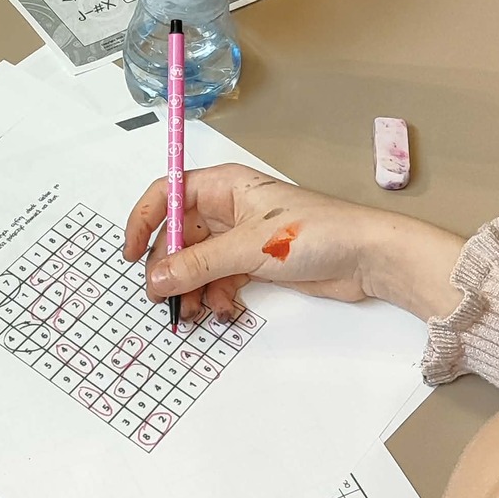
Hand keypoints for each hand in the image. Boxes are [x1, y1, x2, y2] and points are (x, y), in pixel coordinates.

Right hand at [125, 165, 463, 325]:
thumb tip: (156, 277)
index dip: (144, 221)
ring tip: (193, 312)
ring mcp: (242, 237)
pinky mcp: (257, 262)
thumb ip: (199, 264)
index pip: (168, 195)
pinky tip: (224, 309)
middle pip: (180, 236)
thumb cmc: (320, 231)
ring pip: (199, 262)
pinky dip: (216, 296)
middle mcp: (229, 207)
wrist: (368, 258)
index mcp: (225, 185)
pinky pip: (220, 279)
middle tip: (162, 298)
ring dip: (192, 288)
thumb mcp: (250, 246)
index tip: (130, 254)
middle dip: (170, 267)